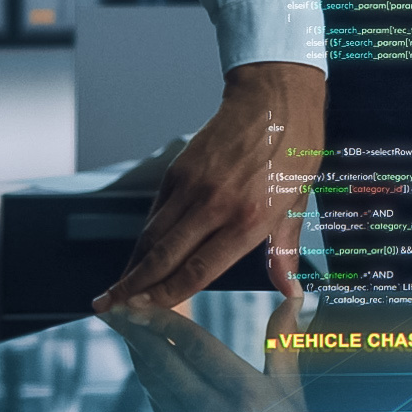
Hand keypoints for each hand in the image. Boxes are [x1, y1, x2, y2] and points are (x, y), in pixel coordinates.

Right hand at [99, 64, 325, 310]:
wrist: (274, 98)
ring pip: (153, 236)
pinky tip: (137, 256)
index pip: (199, 268)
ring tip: (114, 292)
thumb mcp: (301, 201)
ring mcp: (192, 187)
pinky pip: (156, 213)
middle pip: (164, 257)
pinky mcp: (178, 172)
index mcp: (250, 218)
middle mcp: (216, 205)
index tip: (144, 313)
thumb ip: (285, 249)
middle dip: (133, 288)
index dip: (167, 295)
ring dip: (132, 266)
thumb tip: (292, 292)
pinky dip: (143, 238)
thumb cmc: (295, 150)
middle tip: (110, 310)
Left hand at [99, 294, 320, 411]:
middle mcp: (210, 408)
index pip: (194, 346)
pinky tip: (143, 357)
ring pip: (152, 379)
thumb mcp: (292, 389)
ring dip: (135, 349)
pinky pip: (155, 398)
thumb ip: (282, 341)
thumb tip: (291, 299)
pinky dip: (146, 372)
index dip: (164, 321)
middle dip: (133, 329)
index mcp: (243, 391)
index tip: (142, 301)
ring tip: (121, 323)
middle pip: (162, 360)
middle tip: (112, 305)